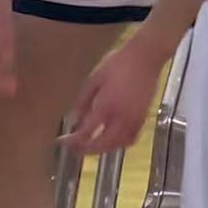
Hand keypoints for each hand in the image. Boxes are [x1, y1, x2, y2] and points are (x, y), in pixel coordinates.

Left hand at [60, 36, 166, 152]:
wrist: (145, 58)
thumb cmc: (118, 64)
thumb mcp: (94, 79)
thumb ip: (83, 101)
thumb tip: (74, 119)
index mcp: (104, 107)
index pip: (85, 133)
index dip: (71, 140)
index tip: (62, 141)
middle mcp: (119, 118)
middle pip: (101, 144)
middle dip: (85, 149)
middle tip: (74, 147)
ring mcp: (133, 120)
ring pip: (117, 145)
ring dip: (102, 149)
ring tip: (91, 146)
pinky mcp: (143, 118)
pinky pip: (131, 139)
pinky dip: (119, 144)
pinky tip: (112, 141)